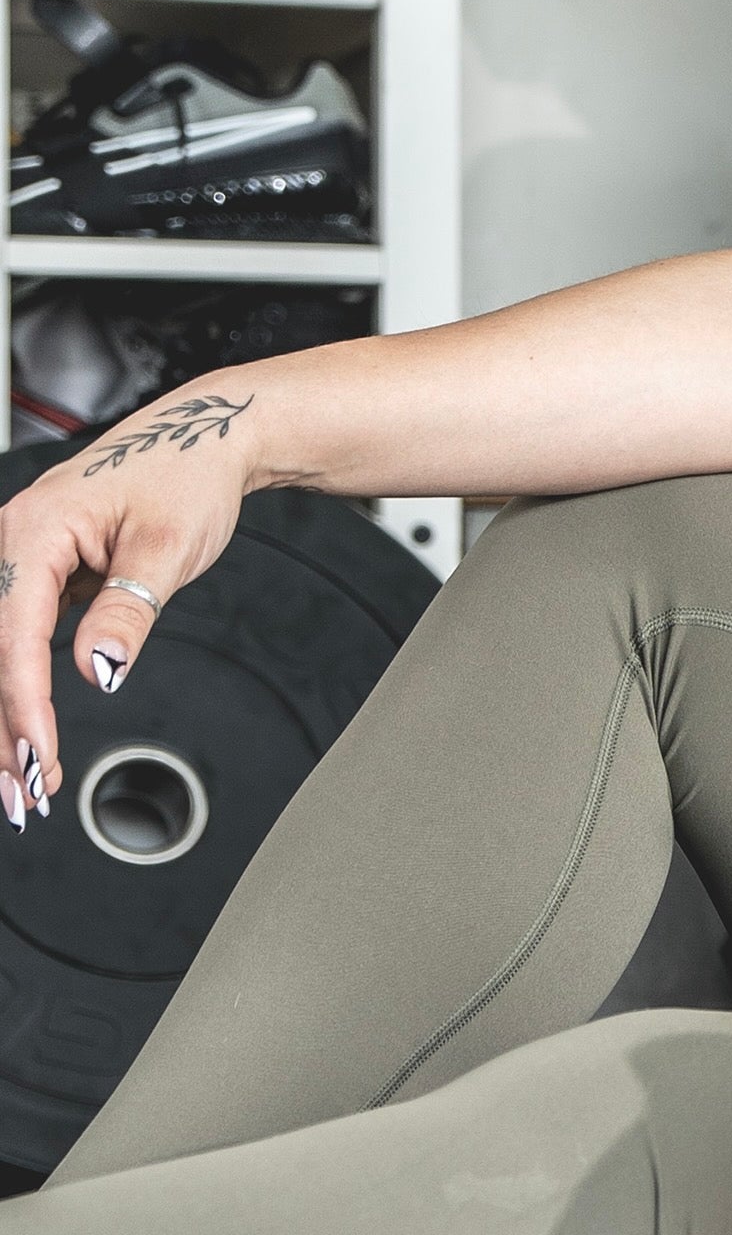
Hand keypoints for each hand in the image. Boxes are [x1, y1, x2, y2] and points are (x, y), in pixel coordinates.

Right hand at [0, 385, 264, 827]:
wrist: (207, 437)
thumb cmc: (189, 474)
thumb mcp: (169, 546)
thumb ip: (129, 610)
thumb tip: (99, 672)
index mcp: (31, 531)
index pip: (13, 637)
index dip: (23, 706)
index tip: (38, 758)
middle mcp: (10, 544)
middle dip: (2, 729)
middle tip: (23, 797)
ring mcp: (19, 560)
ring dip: (6, 719)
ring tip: (28, 783)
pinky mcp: (36, 576)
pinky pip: (14, 643)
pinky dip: (21, 692)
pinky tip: (31, 737)